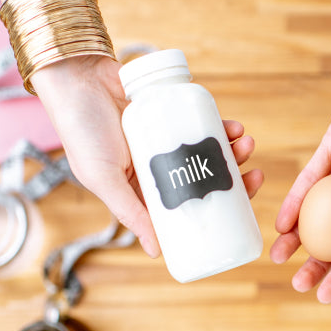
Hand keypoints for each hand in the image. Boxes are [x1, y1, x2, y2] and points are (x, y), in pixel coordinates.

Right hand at [32, 55, 263, 258]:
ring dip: (232, 149)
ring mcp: (166, 138)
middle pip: (204, 177)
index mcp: (142, 190)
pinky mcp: (170, 111)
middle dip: (233, 176)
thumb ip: (130, 213)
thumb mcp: (103, 179)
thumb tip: (157, 252)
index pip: (187, 205)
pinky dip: (220, 124)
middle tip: (254, 172)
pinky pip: (201, 121)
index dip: (217, 204)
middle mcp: (157, 167)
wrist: (75, 78)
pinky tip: (233, 126)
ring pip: (207, 149)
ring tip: (246, 142)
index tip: (243, 203)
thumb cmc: (80, 132)